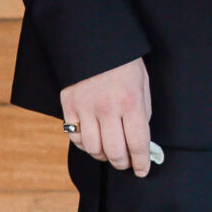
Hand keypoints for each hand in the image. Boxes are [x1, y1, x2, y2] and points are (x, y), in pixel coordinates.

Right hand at [61, 57, 155, 174]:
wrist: (94, 40)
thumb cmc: (123, 62)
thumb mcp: (142, 84)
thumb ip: (142, 113)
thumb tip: (142, 141)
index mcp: (131, 102)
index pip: (138, 143)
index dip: (141, 163)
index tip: (142, 171)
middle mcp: (108, 108)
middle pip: (115, 152)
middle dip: (123, 163)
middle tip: (126, 163)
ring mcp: (85, 108)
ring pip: (93, 149)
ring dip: (103, 156)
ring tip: (110, 153)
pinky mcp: (68, 105)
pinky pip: (75, 137)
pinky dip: (85, 145)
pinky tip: (93, 141)